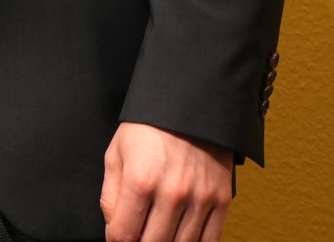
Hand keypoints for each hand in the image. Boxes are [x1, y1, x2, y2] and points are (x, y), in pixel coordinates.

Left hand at [101, 122, 233, 241]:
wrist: (191, 105)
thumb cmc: (148, 129)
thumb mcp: (116, 155)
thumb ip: (111, 196)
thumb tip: (114, 229)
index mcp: (140, 181)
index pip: (124, 234)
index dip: (117, 240)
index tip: (117, 237)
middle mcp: (172, 194)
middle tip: (137, 235)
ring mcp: (200, 199)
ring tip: (158, 234)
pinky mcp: (222, 200)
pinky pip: (210, 239)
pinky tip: (181, 237)